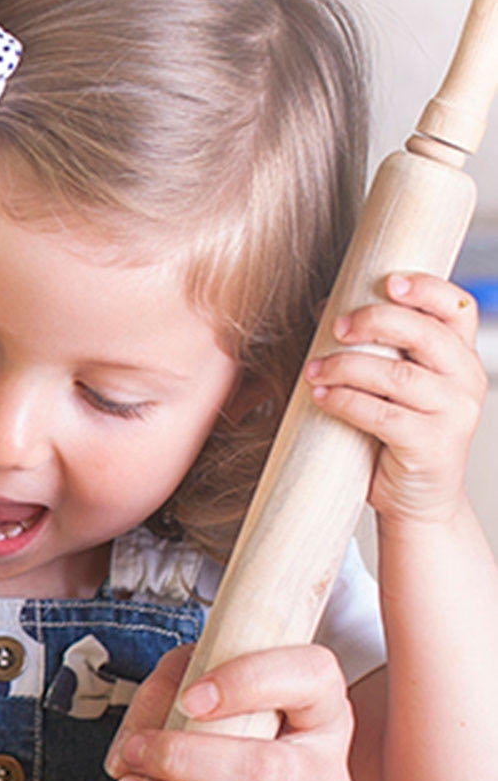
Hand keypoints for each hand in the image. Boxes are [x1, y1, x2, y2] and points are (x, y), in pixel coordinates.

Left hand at [105, 642, 351, 780]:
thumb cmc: (220, 730)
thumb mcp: (194, 684)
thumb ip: (166, 689)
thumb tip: (130, 750)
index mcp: (317, 710)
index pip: (313, 678)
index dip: (251, 683)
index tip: (191, 696)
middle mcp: (325, 775)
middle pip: (271, 771)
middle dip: (187, 761)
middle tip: (135, 754)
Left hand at [306, 272, 485, 526]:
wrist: (416, 498)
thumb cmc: (397, 433)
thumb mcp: (393, 383)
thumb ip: (376, 346)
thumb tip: (325, 308)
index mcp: (461, 356)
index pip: (457, 308)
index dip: (426, 289)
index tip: (388, 281)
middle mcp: (467, 380)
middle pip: (424, 334)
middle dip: (374, 322)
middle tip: (335, 328)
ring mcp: (454, 414)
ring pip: (397, 375)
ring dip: (345, 366)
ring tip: (313, 370)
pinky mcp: (431, 445)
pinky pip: (382, 414)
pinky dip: (345, 401)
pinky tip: (320, 397)